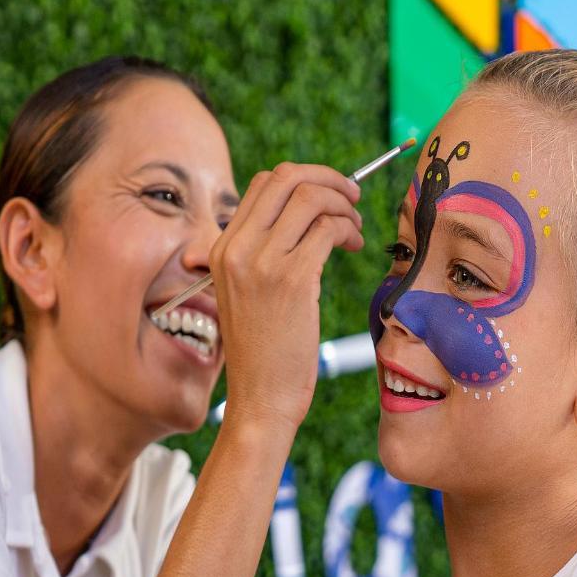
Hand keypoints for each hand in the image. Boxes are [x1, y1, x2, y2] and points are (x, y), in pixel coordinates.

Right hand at [210, 162, 363, 434]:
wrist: (259, 398)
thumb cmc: (260, 352)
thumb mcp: (242, 295)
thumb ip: (257, 255)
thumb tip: (297, 218)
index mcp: (222, 249)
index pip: (264, 184)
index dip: (304, 180)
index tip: (328, 197)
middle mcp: (237, 249)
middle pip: (287, 178)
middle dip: (329, 179)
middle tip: (352, 198)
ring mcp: (263, 263)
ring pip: (311, 198)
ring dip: (344, 205)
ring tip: (355, 229)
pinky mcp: (293, 280)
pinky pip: (328, 229)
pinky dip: (347, 228)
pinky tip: (354, 245)